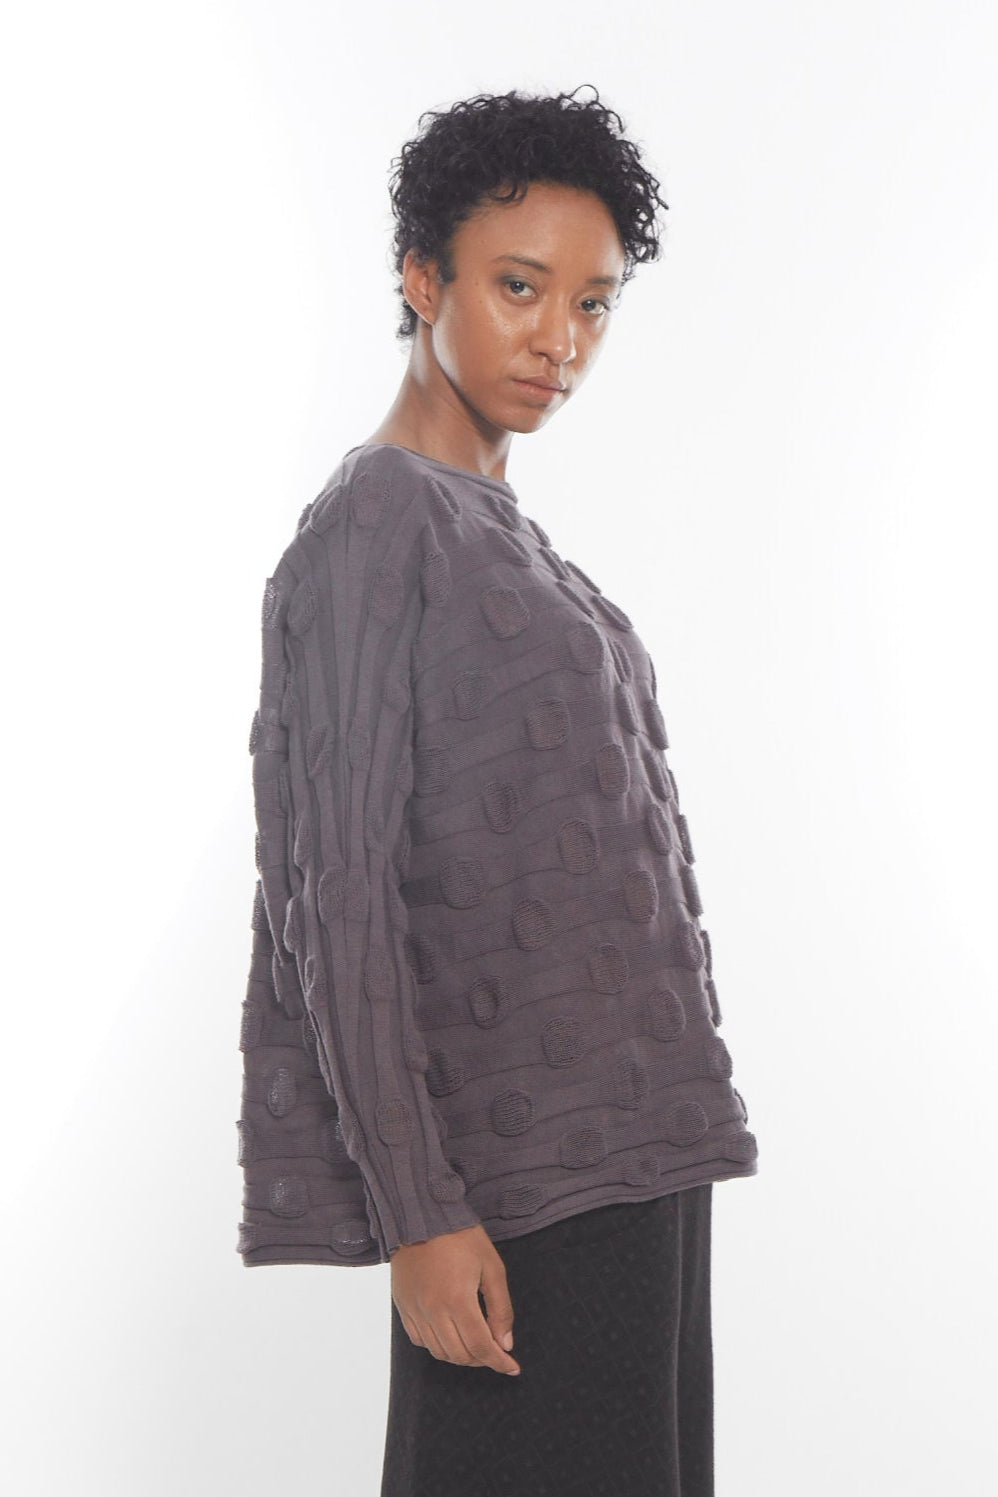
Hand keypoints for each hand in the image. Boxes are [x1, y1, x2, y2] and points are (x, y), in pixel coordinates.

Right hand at [390, 1224, 520, 1375]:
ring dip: (461, 1355)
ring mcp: (414, 1310)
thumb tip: (505, 1343)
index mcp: (457, 1300)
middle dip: (483, 1360)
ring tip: (476, 1346)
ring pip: (439, 1352)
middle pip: (460, 1354)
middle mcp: (433, 1310)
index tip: (512, 1367)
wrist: (421, 1215)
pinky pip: (420, 1340)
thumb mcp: (491, 1266)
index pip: (480, 1347)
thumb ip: (500, 1308)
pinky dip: (438, 1345)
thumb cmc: (461, 1236)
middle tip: (496, 1352)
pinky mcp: (403, 1305)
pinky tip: (450, 1335)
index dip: (499, 1362)